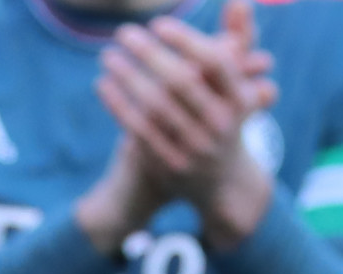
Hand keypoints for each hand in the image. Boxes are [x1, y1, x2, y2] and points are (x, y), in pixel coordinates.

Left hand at [85, 1, 278, 248]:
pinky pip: (138, 131)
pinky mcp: (169, 165)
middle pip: (181, 83)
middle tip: (123, 32)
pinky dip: (119, 106)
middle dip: (149, 54)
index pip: (215, 63)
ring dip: (128, 77)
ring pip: (156, 107)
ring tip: (107, 55)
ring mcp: (195, 149)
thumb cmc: (224, 113)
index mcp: (239, 100)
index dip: (186, 41)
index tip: (158, 24)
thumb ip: (238, 38)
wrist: (220, 180)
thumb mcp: (238, 81)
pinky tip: (103, 84)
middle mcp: (220, 126)